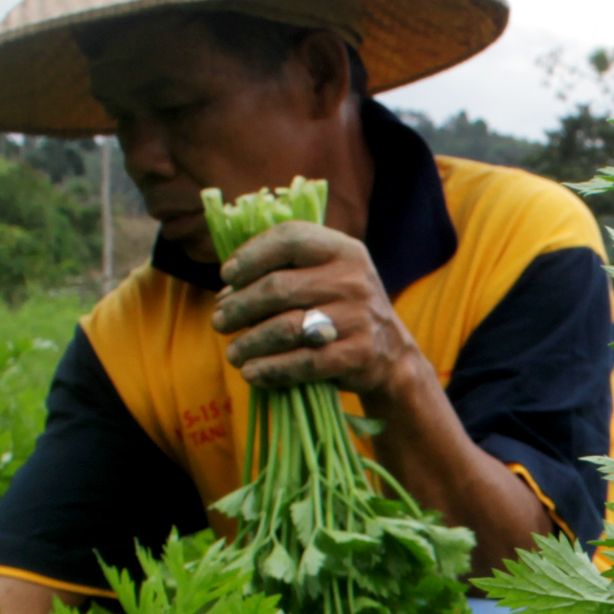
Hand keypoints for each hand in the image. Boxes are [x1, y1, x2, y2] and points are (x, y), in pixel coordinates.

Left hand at [204, 219, 547, 578]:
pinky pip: (303, 363)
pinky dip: (271, 370)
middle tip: (220, 321)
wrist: (393, 358)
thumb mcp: (328, 277)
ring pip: (286, 327)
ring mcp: (360, 318)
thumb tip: (226, 285)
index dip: (251, 256)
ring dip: (250, 342)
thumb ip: (287, 268)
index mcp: (346, 250)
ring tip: (233, 352)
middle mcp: (355, 279)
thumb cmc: (342, 313)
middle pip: (279, 288)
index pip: (289, 239)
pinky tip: (253, 374)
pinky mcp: (360, 356)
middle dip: (240, 307)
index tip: (226, 276)